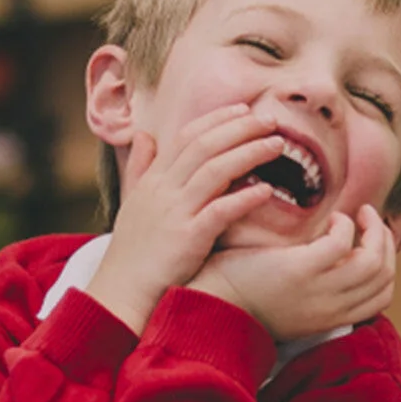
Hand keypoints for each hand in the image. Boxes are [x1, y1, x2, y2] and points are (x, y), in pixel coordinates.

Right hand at [84, 106, 284, 333]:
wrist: (122, 291)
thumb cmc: (134, 251)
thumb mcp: (132, 203)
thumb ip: (141, 167)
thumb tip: (144, 134)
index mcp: (153, 179)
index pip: (187, 136)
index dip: (217, 119)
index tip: (245, 110)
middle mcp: (163, 190)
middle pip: (205, 145)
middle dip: (241, 128)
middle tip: (270, 120)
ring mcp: (175, 213)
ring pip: (215, 170)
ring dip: (249, 153)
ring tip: (278, 145)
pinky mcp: (187, 239)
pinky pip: (220, 211)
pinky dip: (244, 198)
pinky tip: (267, 190)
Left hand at [189, 204, 397, 342]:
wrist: (211, 305)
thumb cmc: (245, 297)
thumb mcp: (293, 303)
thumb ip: (318, 289)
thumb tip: (337, 259)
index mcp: (331, 318)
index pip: (383, 297)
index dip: (388, 265)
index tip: (374, 242)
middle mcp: (331, 309)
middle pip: (385, 277)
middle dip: (386, 243)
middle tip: (372, 221)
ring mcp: (319, 291)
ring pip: (374, 262)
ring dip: (374, 231)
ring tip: (361, 214)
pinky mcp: (302, 270)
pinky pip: (343, 242)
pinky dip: (345, 225)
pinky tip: (331, 218)